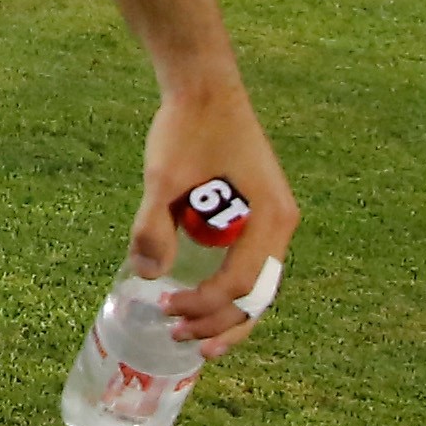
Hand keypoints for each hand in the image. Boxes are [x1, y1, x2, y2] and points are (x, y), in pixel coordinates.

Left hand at [134, 66, 298, 349]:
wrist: (203, 86)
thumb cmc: (187, 127)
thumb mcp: (163, 177)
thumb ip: (153, 226)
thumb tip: (145, 275)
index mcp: (270, 216)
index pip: (241, 281)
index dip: (204, 304)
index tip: (165, 305)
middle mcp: (280, 223)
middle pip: (259, 293)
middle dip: (222, 323)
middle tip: (181, 339)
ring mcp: (272, 219)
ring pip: (257, 284)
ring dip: (226, 313)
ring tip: (193, 336)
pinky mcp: (256, 214)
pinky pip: (248, 263)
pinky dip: (228, 289)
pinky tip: (199, 303)